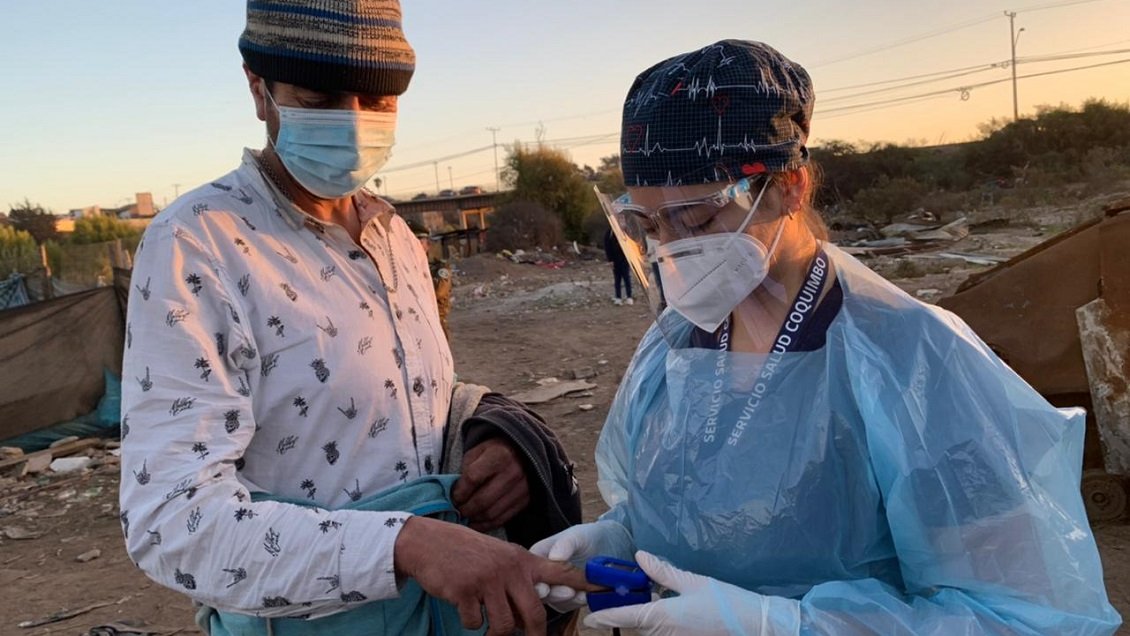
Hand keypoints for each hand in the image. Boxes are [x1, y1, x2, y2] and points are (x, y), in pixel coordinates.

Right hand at [394, 516, 590, 635]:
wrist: (427, 543)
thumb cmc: (465, 553)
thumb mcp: (498, 557)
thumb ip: (518, 578)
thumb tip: (530, 611)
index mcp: (521, 559)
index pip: (560, 571)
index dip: (584, 582)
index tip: (606, 587)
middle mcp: (510, 568)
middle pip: (533, 614)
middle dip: (532, 635)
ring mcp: (488, 579)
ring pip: (503, 625)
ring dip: (493, 630)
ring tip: (483, 618)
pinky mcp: (466, 591)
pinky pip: (476, 623)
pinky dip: (470, 622)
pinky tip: (463, 605)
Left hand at [453, 438, 529, 531]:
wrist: (523, 453)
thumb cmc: (495, 451)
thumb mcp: (478, 451)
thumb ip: (466, 469)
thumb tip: (456, 493)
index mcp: (499, 456)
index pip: (473, 478)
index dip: (460, 491)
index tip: (453, 497)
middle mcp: (512, 473)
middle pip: (482, 500)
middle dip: (465, 509)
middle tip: (457, 509)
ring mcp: (521, 489)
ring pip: (491, 513)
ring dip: (474, 519)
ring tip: (465, 516)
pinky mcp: (524, 501)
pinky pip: (502, 519)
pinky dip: (486, 525)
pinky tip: (476, 523)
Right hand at [530, 520, 633, 612]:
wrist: (607, 548)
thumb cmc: (587, 537)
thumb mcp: (577, 535)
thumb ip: (565, 544)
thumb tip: (555, 557)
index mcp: (537, 556)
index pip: (530, 571)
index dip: (536, 581)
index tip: (545, 587)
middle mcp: (541, 575)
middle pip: (540, 591)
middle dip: (554, 594)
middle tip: (568, 592)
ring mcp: (554, 589)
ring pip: (554, 601)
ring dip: (568, 600)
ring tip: (581, 594)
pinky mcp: (566, 600)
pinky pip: (568, 606)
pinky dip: (577, 603)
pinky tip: (586, 596)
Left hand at [583, 551, 800, 635]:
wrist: (752, 624)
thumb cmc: (724, 601)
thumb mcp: (692, 582)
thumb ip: (663, 572)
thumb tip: (639, 557)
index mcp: (663, 617)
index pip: (626, 617)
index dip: (605, 617)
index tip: (589, 617)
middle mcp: (664, 632)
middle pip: (634, 624)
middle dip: (620, 614)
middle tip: (608, 598)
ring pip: (646, 628)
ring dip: (637, 616)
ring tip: (631, 597)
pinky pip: (660, 630)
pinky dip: (653, 619)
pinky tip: (658, 604)